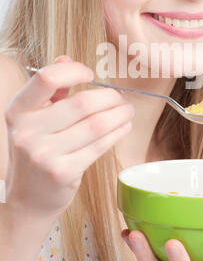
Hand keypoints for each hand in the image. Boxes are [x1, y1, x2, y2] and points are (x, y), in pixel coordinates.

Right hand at [4, 55, 134, 219]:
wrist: (27, 200)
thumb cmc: (35, 153)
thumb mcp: (33, 120)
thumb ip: (49, 90)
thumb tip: (66, 59)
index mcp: (18, 111)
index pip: (46, 78)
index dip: (74, 71)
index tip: (90, 74)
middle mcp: (27, 132)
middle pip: (81, 103)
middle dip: (109, 97)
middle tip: (120, 98)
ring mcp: (44, 154)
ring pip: (95, 125)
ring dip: (119, 114)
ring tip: (127, 110)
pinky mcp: (63, 172)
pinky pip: (99, 146)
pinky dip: (117, 132)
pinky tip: (124, 127)